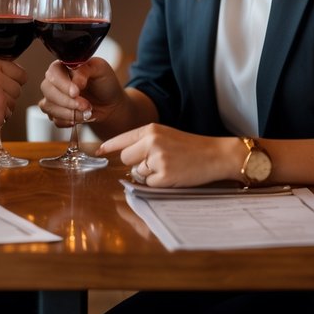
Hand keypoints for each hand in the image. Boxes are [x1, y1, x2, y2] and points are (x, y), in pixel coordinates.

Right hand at [37, 57, 122, 127]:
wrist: (109, 103)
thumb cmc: (104, 83)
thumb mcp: (100, 70)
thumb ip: (86, 70)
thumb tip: (75, 81)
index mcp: (64, 66)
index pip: (53, 72)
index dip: (63, 84)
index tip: (76, 93)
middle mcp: (54, 80)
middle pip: (47, 89)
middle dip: (66, 101)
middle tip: (84, 105)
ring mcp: (53, 97)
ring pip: (48, 106)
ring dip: (68, 113)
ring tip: (86, 112)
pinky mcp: (55, 112)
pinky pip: (53, 119)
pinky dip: (67, 121)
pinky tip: (79, 117)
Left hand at [97, 124, 239, 188]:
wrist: (216, 155)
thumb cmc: (191, 146)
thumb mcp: (166, 135)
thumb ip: (145, 141)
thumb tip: (124, 155)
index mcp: (151, 129)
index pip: (122, 139)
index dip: (109, 146)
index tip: (97, 151)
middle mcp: (151, 142)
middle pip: (126, 158)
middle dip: (136, 163)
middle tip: (156, 162)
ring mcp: (157, 159)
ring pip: (137, 172)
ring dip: (148, 174)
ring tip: (169, 167)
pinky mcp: (164, 176)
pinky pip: (149, 184)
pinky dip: (158, 184)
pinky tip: (173, 175)